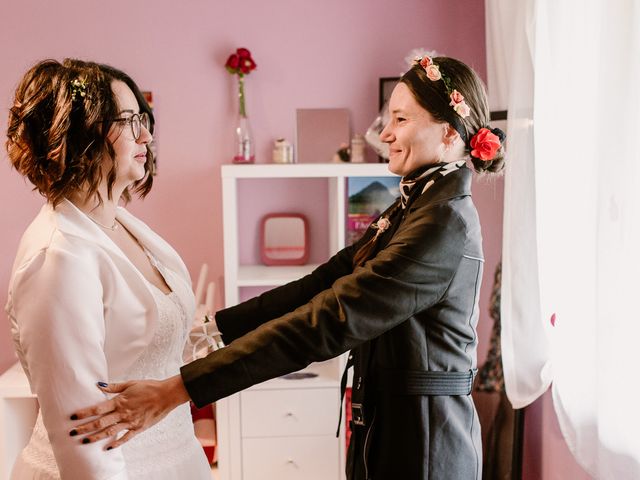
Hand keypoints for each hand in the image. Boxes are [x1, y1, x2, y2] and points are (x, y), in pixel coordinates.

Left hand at [70, 375, 190, 448]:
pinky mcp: (138, 428)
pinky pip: (125, 438)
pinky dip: (116, 443)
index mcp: (120, 401)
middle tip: (72, 432)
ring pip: (109, 432)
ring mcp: (130, 422)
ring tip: (84, 441)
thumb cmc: (149, 387)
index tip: (72, 417)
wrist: (167, 395)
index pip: (97, 409)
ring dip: (95, 437)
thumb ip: (115, 386)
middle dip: (84, 428)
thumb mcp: (131, 383)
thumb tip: (99, 385)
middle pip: (100, 422)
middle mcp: (123, 413)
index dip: (83, 413)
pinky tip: (107, 448)